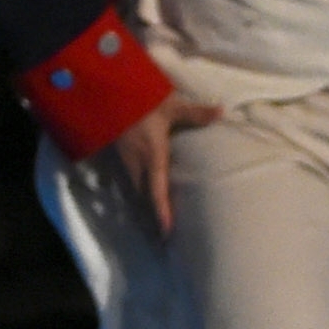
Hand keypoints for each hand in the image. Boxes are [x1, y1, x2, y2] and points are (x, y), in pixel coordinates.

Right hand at [106, 93, 222, 237]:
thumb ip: (195, 112)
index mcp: (152, 156)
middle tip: (167, 236)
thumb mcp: (170, 105)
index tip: (167, 232)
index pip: (157, 190)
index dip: (162, 212)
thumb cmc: (140, 100)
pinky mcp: (122, 155)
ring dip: (148, 204)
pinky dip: (142, 191)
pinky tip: (149, 197)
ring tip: (161, 223)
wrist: (106, 91)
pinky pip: (133, 179)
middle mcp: (137, 163)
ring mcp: (127, 160)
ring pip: (138, 189)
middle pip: (146, 196)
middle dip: (155, 216)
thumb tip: (222, 112)